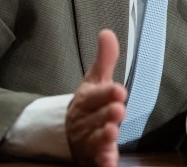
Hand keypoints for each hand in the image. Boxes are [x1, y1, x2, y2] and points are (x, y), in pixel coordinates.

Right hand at [66, 29, 126, 166]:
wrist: (68, 130)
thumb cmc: (88, 103)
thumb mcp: (95, 79)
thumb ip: (105, 58)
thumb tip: (108, 33)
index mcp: (86, 100)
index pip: (95, 95)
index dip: (106, 93)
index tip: (119, 90)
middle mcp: (85, 121)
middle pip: (95, 118)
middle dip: (106, 115)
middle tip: (118, 110)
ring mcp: (87, 141)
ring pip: (94, 140)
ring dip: (103, 138)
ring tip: (112, 133)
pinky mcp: (92, 157)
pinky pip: (95, 161)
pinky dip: (102, 161)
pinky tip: (108, 161)